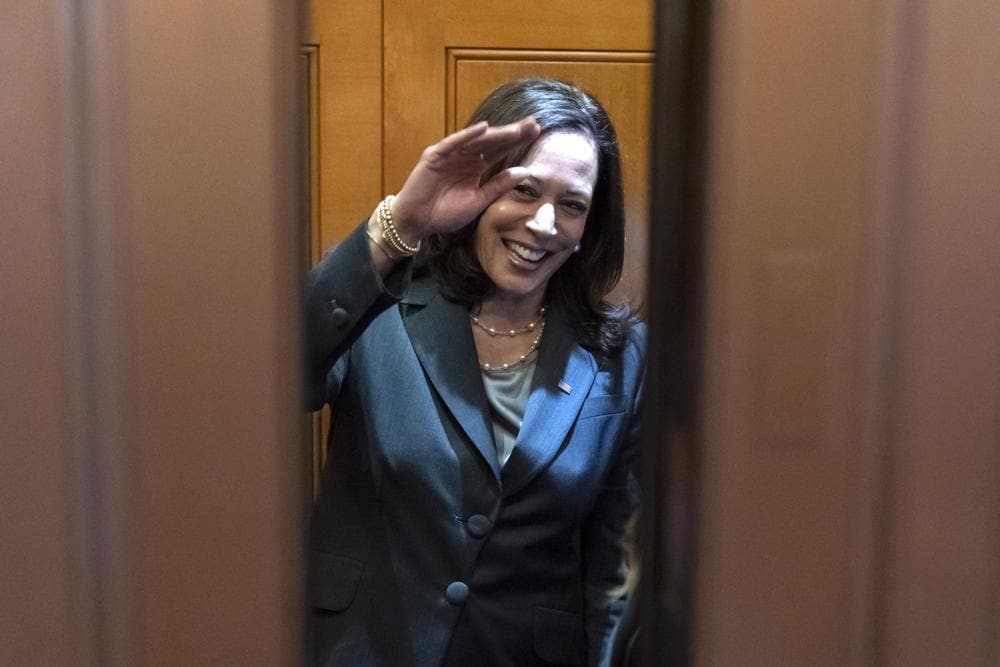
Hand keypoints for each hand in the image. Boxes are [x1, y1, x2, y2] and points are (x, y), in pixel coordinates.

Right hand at [390, 118, 540, 243]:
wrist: (417, 223)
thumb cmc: (445, 214)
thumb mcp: (478, 201)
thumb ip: (498, 186)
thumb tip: (525, 172)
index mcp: (476, 167)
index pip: (500, 150)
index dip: (517, 141)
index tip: (537, 132)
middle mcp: (465, 157)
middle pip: (492, 141)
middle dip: (512, 133)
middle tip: (533, 124)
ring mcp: (449, 154)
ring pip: (476, 140)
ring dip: (495, 133)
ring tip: (516, 129)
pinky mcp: (434, 157)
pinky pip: (452, 144)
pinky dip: (466, 136)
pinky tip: (483, 128)